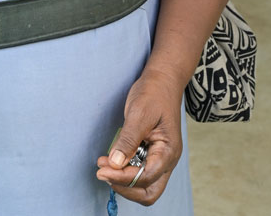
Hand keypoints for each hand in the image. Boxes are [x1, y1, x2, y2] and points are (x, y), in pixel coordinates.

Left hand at [96, 67, 183, 205]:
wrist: (162, 80)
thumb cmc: (154, 93)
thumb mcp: (139, 113)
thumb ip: (128, 140)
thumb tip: (115, 164)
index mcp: (168, 151)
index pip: (146, 177)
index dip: (123, 178)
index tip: (102, 169)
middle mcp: (167, 159)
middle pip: (148, 191)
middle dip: (125, 187)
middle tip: (103, 173)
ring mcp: (160, 158)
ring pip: (144, 185)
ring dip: (123, 181)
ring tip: (104, 166)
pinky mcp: (152, 153)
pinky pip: (139, 171)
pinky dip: (125, 171)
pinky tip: (111, 160)